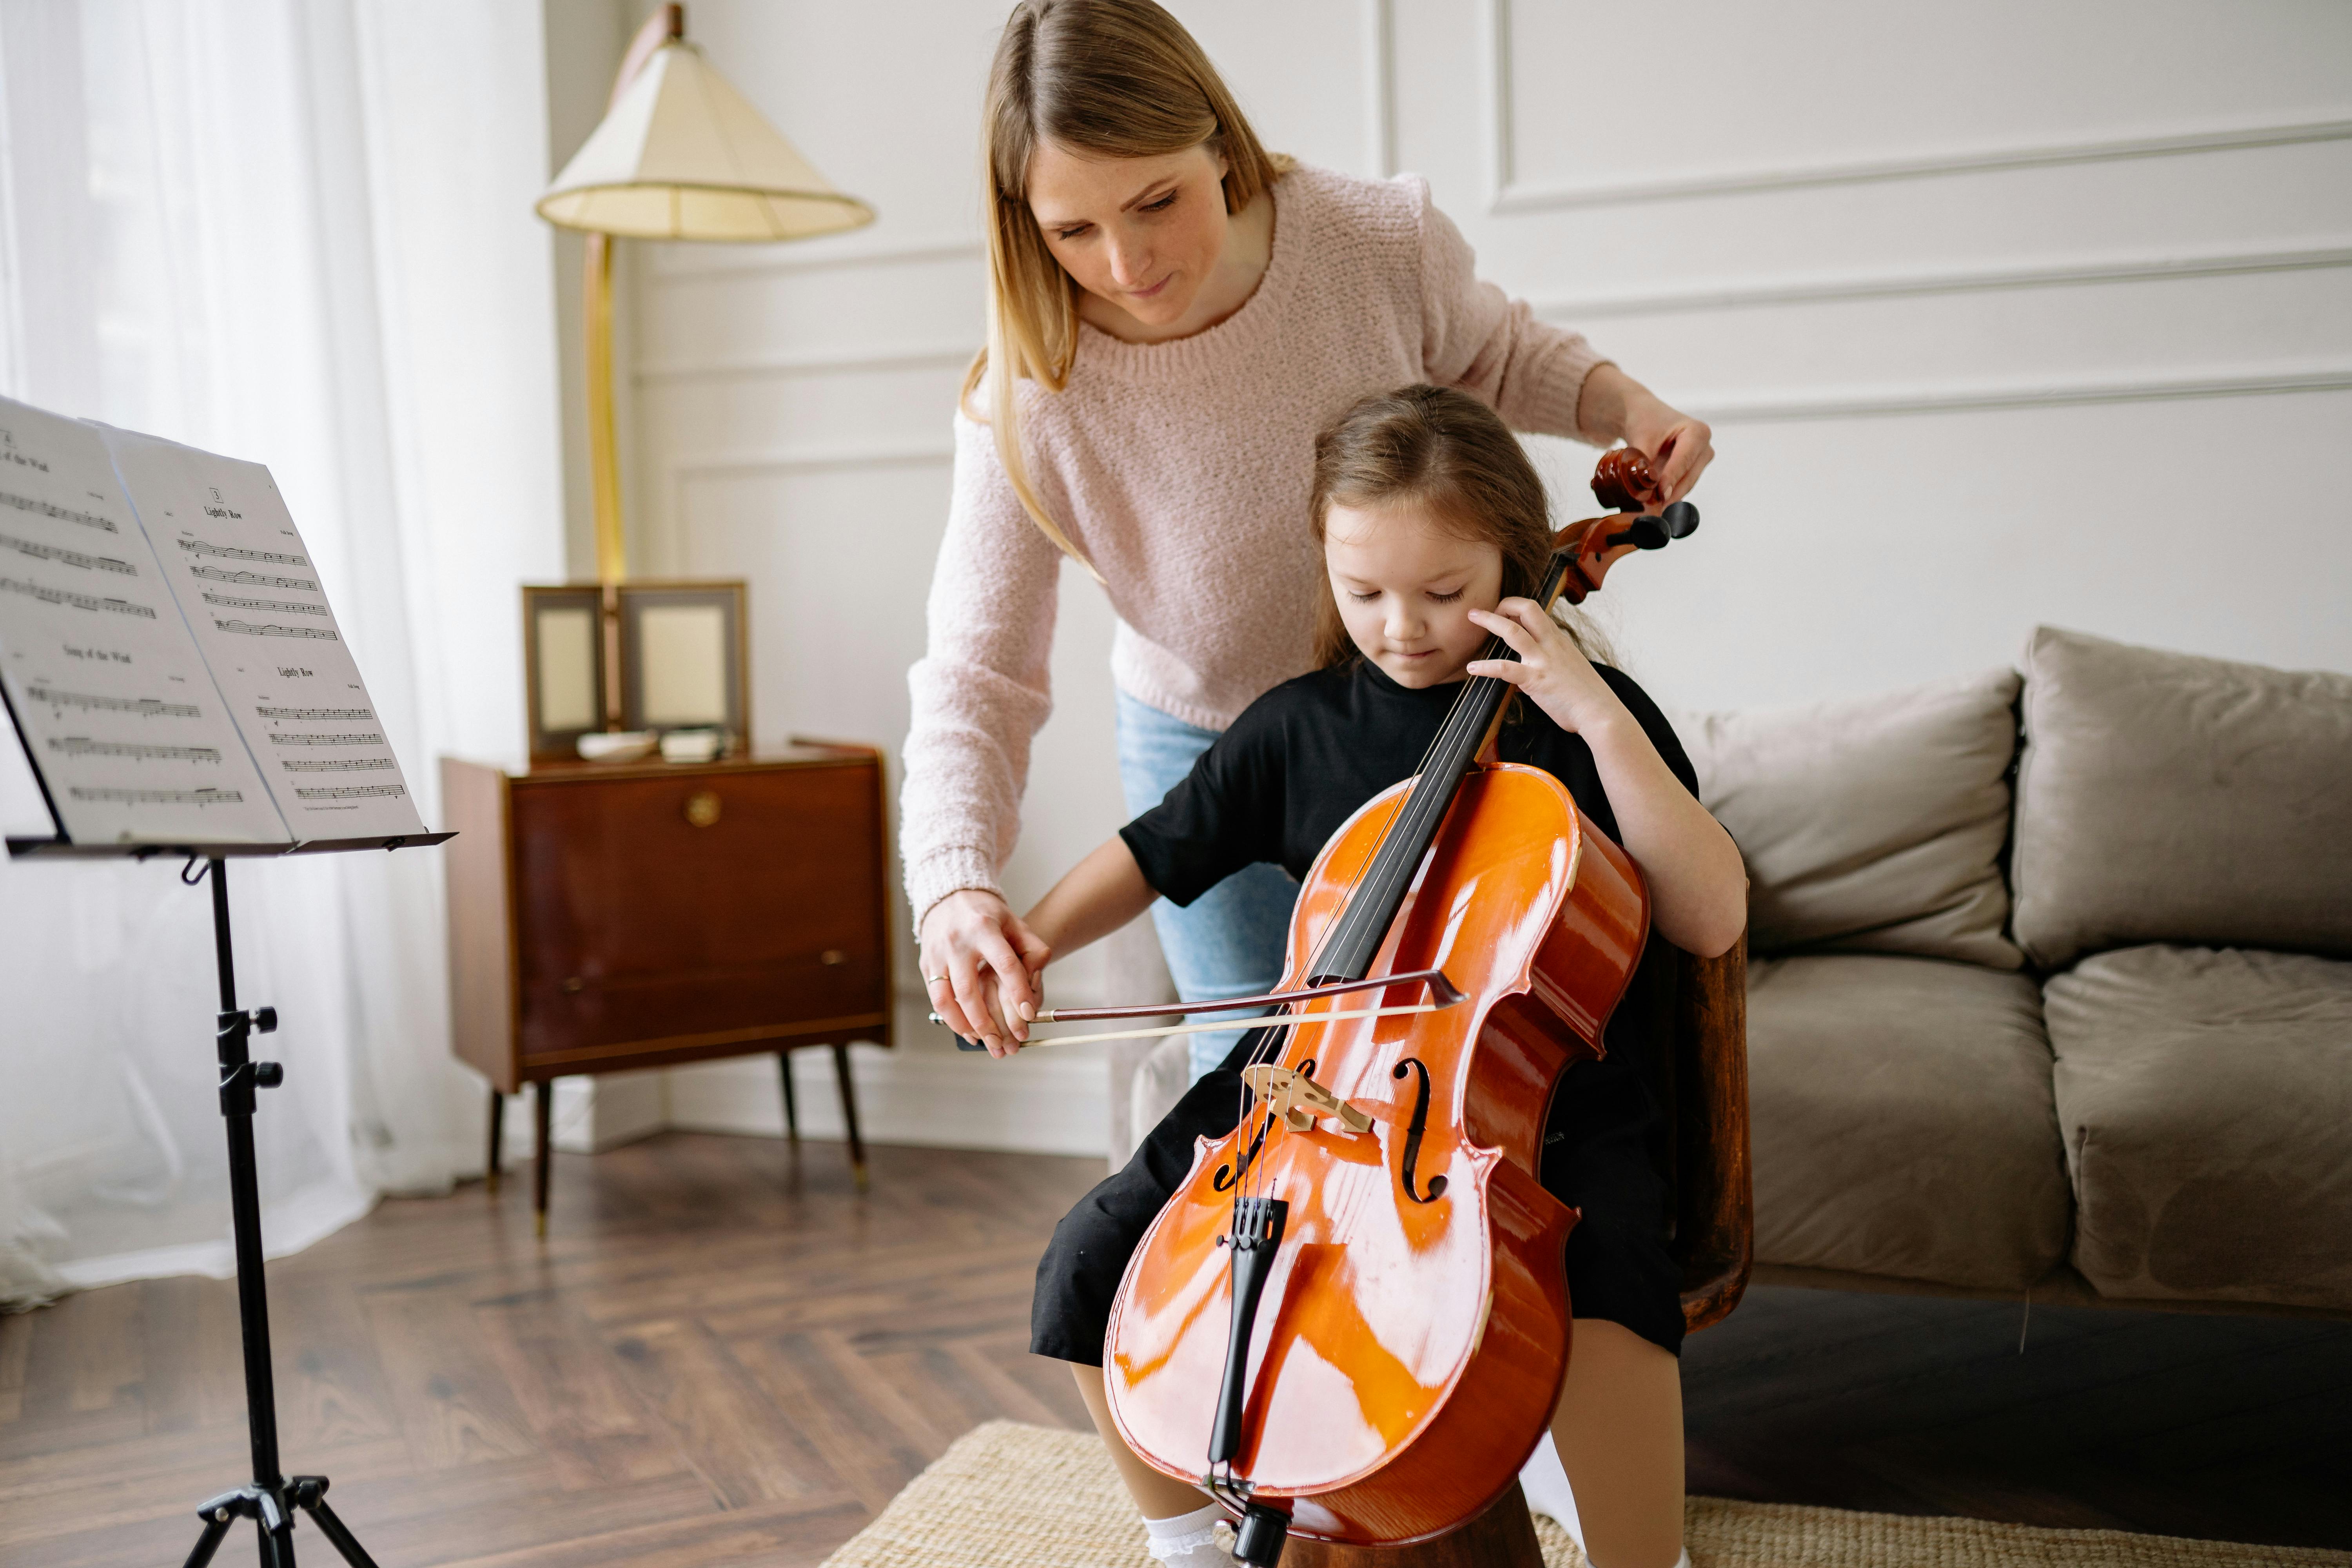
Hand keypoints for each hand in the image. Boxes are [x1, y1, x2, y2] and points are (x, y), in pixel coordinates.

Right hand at [918, 888, 1050, 1057]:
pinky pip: (936, 998)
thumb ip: (1033, 950)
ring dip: (964, 1026)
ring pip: (946, 999)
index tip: (1029, 1015)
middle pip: (969, 990)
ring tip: (983, 1042)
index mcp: (984, 928)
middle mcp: (957, 942)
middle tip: (1003, 1044)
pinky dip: (951, 1019)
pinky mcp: (926, 964)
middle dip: (987, 1023)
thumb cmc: (987, 914)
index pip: (1004, 965)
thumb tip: (1035, 985)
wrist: (948, 896)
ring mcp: (937, 954)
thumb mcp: (1015, 923)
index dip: (1018, 992)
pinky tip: (967, 1030)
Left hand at [1465, 599, 1630, 736]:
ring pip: (1513, 631)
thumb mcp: (1569, 669)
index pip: (1538, 612)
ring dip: (1490, 621)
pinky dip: (1485, 667)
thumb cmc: (1587, 696)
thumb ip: (1550, 663)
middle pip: (1528, 609)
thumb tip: (1530, 671)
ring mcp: (1543, 660)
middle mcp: (1551, 644)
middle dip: (1505, 604)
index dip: (1518, 607)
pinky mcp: (1536, 680)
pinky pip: (1505, 668)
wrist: (1600, 712)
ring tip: (1471, 617)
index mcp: (1559, 640)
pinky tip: (1472, 668)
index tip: (1504, 611)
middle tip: (1484, 610)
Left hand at [1578, 364, 1713, 505]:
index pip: (1684, 461)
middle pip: (1688, 476)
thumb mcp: (1642, 439)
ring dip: (1669, 496)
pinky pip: (1682, 486)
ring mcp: (1701, 459)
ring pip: (1686, 484)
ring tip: (1650, 506)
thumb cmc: (1646, 421)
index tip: (1660, 495)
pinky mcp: (1693, 470)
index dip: (1671, 479)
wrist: (1645, 416)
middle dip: (1670, 492)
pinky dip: (1669, 493)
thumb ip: (1644, 463)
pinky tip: (1655, 502)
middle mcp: (1704, 446)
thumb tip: (1645, 489)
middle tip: (1651, 506)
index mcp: (1697, 432)